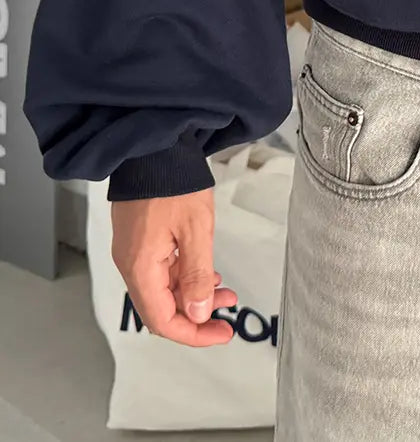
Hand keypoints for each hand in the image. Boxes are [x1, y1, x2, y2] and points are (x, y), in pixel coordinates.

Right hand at [111, 188, 237, 345]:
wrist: (153, 146)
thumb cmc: (172, 180)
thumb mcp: (196, 228)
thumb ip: (197, 274)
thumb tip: (199, 313)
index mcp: (140, 267)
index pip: (163, 320)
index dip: (193, 333)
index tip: (221, 332)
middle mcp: (131, 264)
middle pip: (161, 308)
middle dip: (196, 316)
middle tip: (228, 316)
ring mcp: (133, 251)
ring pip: (162, 290)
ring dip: (193, 295)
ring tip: (225, 293)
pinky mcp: (140, 239)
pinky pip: (160, 271)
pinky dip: (184, 277)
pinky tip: (206, 273)